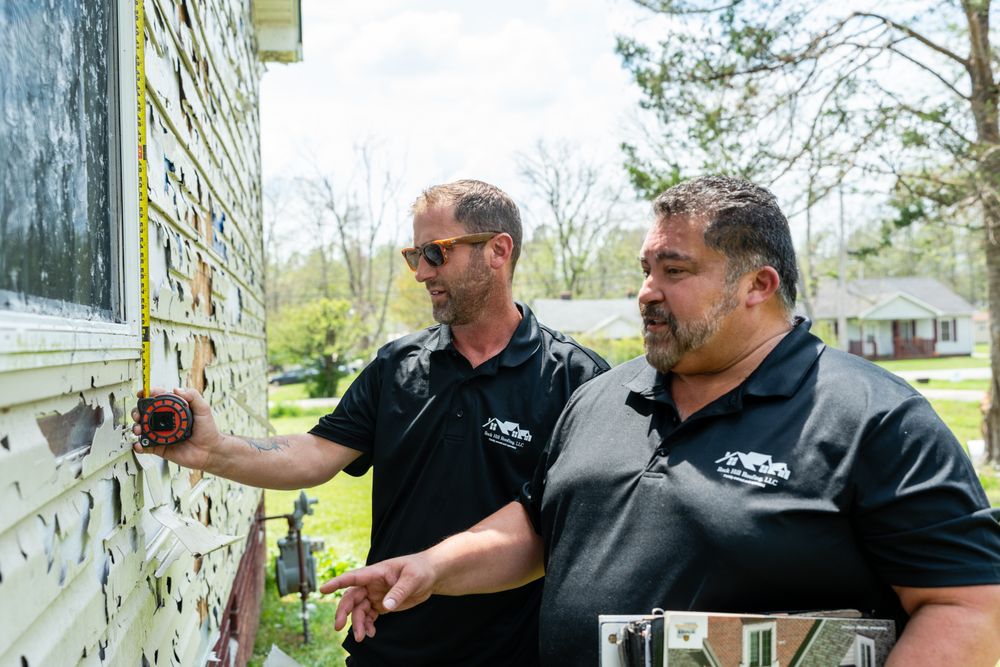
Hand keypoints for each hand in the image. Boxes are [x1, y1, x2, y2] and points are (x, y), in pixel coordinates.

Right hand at [131, 387, 221, 469]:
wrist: (210, 451)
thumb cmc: (208, 430)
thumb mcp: (203, 409)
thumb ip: (193, 396)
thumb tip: (176, 389)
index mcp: (173, 410)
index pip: (157, 399)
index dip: (148, 395)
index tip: (143, 394)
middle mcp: (165, 421)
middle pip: (145, 413)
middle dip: (138, 412)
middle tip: (138, 414)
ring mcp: (161, 434)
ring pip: (143, 429)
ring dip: (136, 427)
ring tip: (138, 429)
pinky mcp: (160, 447)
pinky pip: (146, 447)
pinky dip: (139, 446)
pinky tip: (139, 445)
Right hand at [320, 554, 436, 641]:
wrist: (430, 576)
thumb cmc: (421, 570)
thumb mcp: (413, 579)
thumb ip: (399, 592)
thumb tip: (385, 606)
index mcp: (376, 573)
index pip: (353, 577)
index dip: (337, 583)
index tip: (323, 589)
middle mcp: (372, 584)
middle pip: (351, 597)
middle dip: (343, 612)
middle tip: (339, 627)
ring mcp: (375, 595)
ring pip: (359, 610)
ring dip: (357, 623)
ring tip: (361, 637)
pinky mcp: (381, 604)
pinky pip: (369, 616)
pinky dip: (367, 625)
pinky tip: (370, 633)